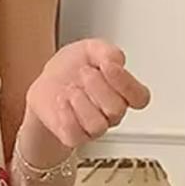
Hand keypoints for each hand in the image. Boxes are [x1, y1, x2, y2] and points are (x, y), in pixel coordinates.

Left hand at [25, 39, 150, 148]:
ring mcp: (94, 127)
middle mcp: (112, 112)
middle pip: (117, 110)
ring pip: (98, 125)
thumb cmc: (71, 68)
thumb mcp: (89, 49)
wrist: (45, 83)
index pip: (139, 97)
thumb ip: (106, 51)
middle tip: (84, 72)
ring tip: (70, 88)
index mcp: (122, 92)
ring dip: (82, 103)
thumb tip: (115, 60)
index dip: (126, 83)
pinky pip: (76, 135)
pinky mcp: (74, 136)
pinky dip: (67, 116)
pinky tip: (62, 101)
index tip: (108, 65)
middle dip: (98, 87)